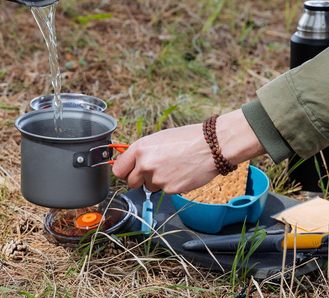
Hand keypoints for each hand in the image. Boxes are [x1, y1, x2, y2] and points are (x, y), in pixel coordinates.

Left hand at [112, 109, 266, 193]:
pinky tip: (181, 172)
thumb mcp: (158, 139)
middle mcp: (145, 165)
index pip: (118, 170)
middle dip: (140, 179)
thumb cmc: (186, 138)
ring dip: (157, 181)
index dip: (124, 172)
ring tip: (172, 167)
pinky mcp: (171, 189)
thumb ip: (141, 152)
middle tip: (155, 169)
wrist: (211, 145)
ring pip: (149, 187)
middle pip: (131, 183)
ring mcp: (158, 179)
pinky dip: (171, 184)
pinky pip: (165, 190)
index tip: (129, 171)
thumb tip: (129, 163)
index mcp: (140, 149)